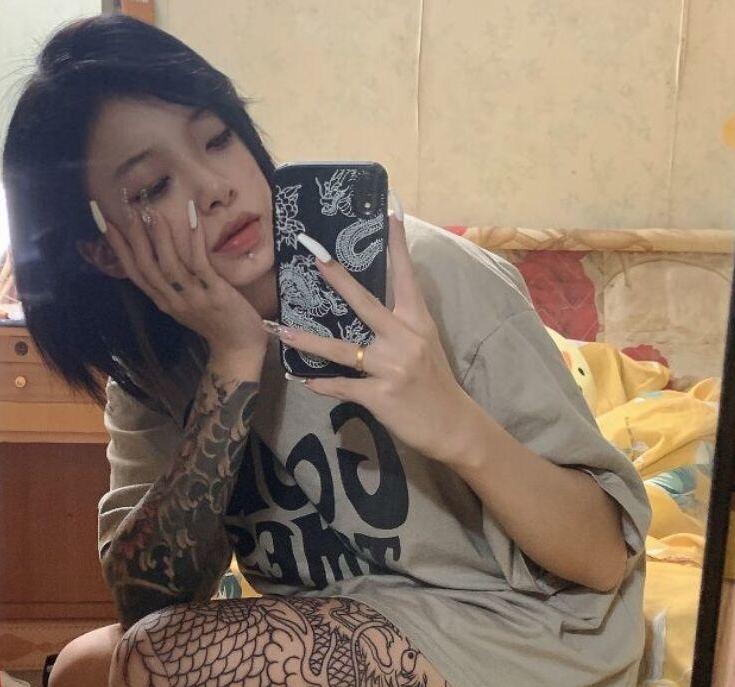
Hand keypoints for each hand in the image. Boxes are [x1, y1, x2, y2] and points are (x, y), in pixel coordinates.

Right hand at [97, 195, 267, 366]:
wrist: (238, 345)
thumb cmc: (215, 320)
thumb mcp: (186, 303)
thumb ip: (172, 283)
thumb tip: (160, 252)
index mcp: (163, 301)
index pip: (134, 272)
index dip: (118, 247)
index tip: (105, 222)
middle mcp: (173, 300)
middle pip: (147, 267)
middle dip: (134, 239)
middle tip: (126, 211)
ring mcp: (192, 297)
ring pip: (169, 266)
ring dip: (160, 238)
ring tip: (152, 212)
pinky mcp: (214, 294)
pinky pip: (200, 264)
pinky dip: (194, 241)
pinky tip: (192, 218)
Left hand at [264, 213, 476, 463]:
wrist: (453, 425)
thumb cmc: (435, 384)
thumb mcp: (425, 346)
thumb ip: (400, 327)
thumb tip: (370, 311)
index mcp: (418, 322)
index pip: (406, 277)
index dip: (397, 246)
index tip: (389, 214)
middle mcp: (404, 339)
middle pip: (366, 303)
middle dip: (339, 279)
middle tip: (314, 257)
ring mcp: (392, 367)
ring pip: (342, 349)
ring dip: (308, 340)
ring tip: (281, 329)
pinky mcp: (380, 395)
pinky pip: (342, 386)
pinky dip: (321, 384)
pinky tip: (303, 379)